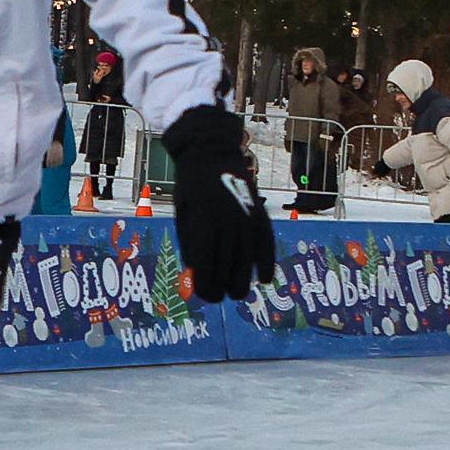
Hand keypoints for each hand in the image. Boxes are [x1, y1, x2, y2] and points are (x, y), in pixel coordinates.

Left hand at [159, 106, 275, 302]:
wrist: (212, 153)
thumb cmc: (191, 188)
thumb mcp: (183, 214)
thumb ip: (190, 244)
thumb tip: (198, 277)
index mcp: (203, 220)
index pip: (206, 265)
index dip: (206, 286)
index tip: (205, 296)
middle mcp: (227, 220)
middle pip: (227, 268)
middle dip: (221, 288)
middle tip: (217, 296)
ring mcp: (247, 217)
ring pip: (247, 262)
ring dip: (241, 282)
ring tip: (235, 292)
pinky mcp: (260, 214)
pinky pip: (267, 245)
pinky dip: (266, 264)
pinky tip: (263, 280)